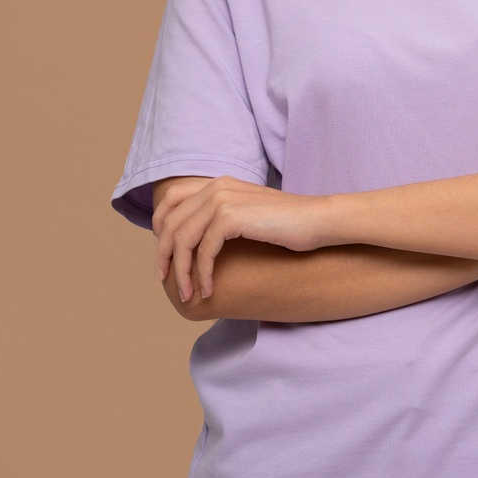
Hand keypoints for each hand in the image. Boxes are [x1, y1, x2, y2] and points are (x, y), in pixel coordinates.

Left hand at [152, 176, 327, 303]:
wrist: (318, 220)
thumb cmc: (289, 225)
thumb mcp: (249, 215)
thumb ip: (222, 218)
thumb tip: (195, 242)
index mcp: (218, 183)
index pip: (171, 200)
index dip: (159, 229)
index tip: (164, 257)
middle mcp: (216, 187)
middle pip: (171, 223)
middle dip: (163, 256)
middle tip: (166, 281)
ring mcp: (222, 199)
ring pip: (182, 240)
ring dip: (181, 271)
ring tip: (187, 294)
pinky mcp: (230, 217)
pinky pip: (204, 251)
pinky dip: (202, 274)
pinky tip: (208, 291)